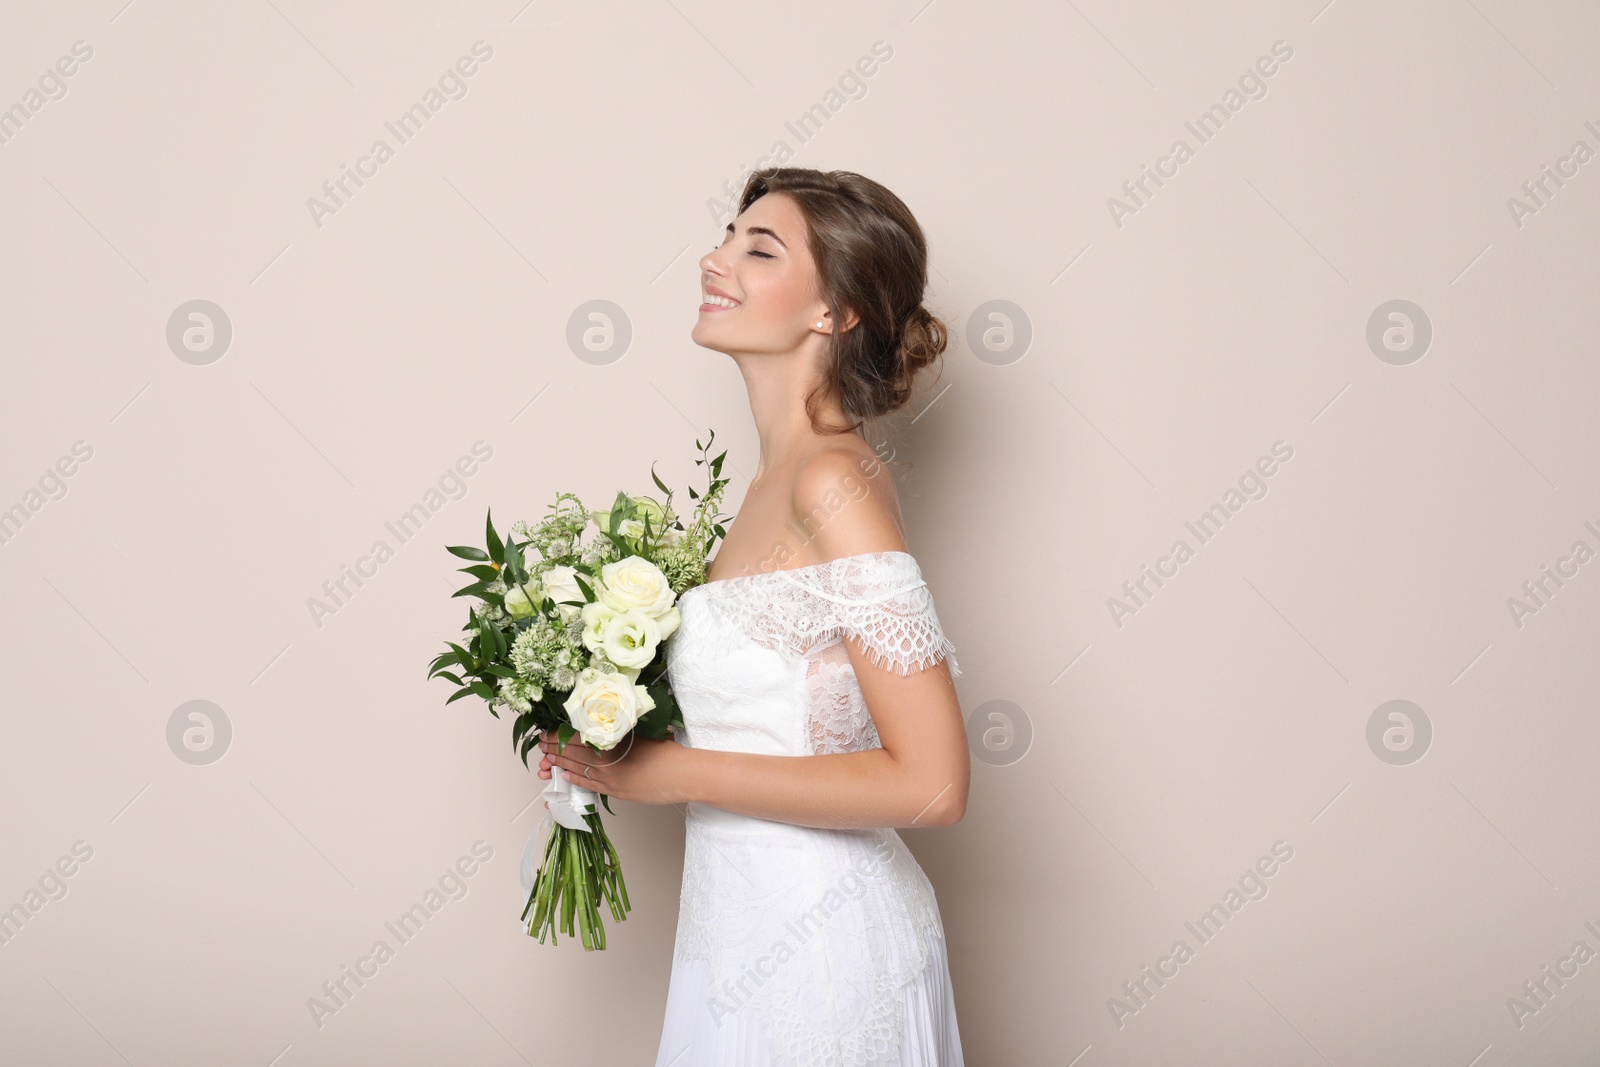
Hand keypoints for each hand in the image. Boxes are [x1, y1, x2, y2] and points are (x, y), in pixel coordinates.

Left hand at [535, 730, 691, 806]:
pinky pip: (590, 785)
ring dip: (560, 764)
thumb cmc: (667, 751)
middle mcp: (608, 760)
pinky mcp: (616, 791)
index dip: (559, 736)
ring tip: (547, 761)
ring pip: (578, 769)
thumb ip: (620, 730)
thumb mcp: (642, 732)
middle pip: (573, 753)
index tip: (547, 733)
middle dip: (554, 749)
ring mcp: (610, 778)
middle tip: (541, 745)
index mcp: (613, 741)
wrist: (682, 774)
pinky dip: (576, 779)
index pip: (577, 737)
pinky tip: (566, 776)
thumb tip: (604, 724)